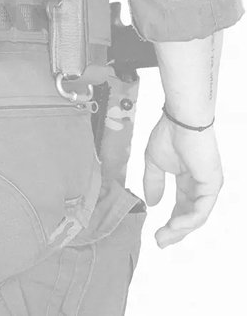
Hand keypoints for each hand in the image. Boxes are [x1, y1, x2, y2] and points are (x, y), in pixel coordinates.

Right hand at [143, 113, 222, 247]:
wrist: (180, 120)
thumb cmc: (168, 134)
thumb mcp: (154, 162)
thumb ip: (154, 183)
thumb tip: (151, 204)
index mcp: (187, 181)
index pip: (181, 208)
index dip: (169, 222)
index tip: (155, 234)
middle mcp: (200, 187)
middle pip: (189, 217)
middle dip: (174, 231)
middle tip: (160, 242)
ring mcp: (208, 187)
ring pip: (196, 217)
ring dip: (180, 229)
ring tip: (164, 237)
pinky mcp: (212, 185)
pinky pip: (201, 209)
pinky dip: (188, 220)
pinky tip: (174, 225)